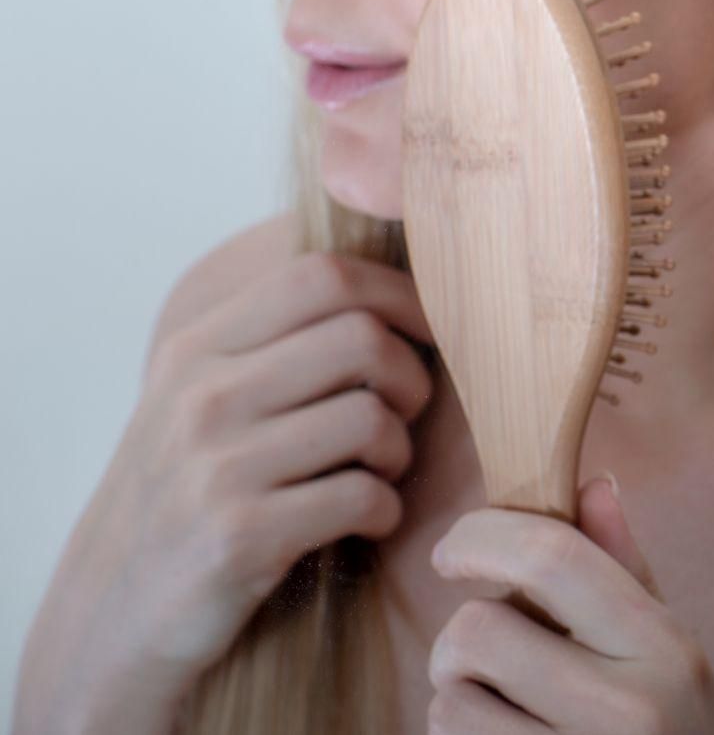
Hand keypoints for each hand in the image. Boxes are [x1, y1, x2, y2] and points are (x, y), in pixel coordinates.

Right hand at [15, 253, 432, 734]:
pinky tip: (367, 521)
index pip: (320, 275)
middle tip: (403, 416)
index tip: (425, 332)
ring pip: (371, 419)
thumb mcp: (201, 401)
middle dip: (413, 378)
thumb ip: (271, 342)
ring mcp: (216, 466)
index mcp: (197, 349)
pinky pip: (363, 496)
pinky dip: (386, 510)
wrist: (113, 613)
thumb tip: (381, 288)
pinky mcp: (240, 536)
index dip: (398, 294)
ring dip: (399, 451)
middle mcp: (201, 397)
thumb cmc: (186, 494)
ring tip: (378, 473)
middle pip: (363, 339)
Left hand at [427, 477, 713, 733]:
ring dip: (458, 699)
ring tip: (504, 711)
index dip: (483, 537)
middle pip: (478, 630)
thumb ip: (624, 569)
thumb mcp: (665, 649)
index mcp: (664, 648)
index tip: (454, 551)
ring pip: (450, 698)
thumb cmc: (666, 727)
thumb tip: (592, 485)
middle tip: (487, 658)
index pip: (553, 558)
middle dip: (462, 638)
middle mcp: (629, 710)